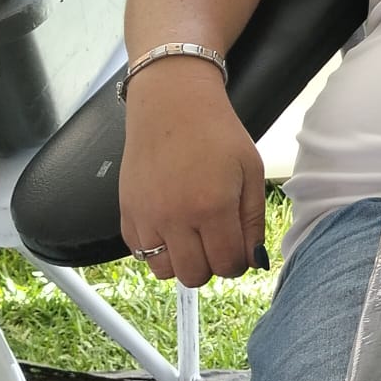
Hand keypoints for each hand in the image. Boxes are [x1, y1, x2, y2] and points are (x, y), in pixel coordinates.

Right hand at [119, 65, 268, 286]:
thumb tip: (253, 260)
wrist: (172, 105)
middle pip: (195, 275)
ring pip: (165, 271)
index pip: (227, 264)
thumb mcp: (251, 171)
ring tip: (195, 235)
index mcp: (211, 207)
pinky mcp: (126, 213)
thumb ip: (253, 220)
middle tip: (219, 241)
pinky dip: (158, 250)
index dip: (239, 263)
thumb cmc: (217, 133)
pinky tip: (172, 227)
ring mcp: (146, 217)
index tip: (241, 249)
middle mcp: (174, 218)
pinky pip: (140, 254)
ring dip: (183, 261)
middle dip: (213, 265)